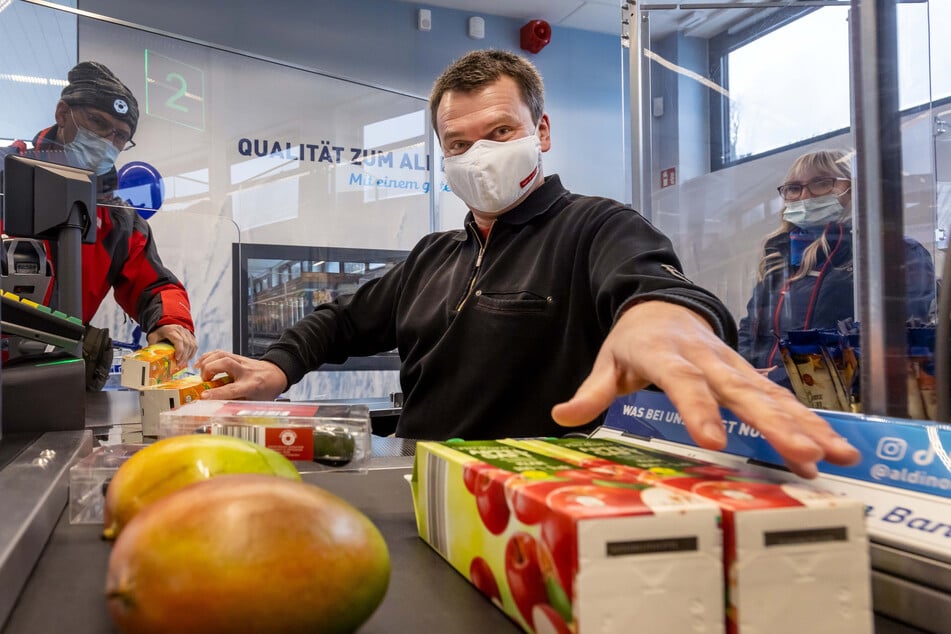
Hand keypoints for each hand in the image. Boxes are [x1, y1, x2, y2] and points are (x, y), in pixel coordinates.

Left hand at [147, 325, 196, 364]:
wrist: (165, 325)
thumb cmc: (159, 333)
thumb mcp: (153, 337)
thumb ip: (153, 345)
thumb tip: (152, 357)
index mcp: (170, 330)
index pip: (179, 340)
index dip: (180, 350)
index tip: (177, 358)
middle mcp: (181, 330)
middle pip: (187, 343)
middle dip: (184, 355)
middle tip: (179, 364)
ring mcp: (187, 332)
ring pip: (192, 345)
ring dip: (188, 355)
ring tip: (183, 363)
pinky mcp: (191, 336)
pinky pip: (195, 345)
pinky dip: (192, 353)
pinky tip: (188, 359)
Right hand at [194, 350, 287, 400]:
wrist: (277, 375)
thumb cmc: (265, 391)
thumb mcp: (254, 403)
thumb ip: (236, 405)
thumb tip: (217, 412)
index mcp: (252, 386)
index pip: (232, 389)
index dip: (217, 393)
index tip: (203, 397)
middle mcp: (247, 371)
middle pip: (226, 363)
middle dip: (209, 370)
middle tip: (204, 381)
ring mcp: (242, 361)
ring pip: (222, 354)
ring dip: (207, 362)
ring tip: (201, 374)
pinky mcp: (238, 356)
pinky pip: (220, 352)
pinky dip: (208, 357)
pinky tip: (200, 364)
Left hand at [551, 301, 860, 478]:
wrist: (660, 302)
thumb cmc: (633, 340)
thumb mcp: (607, 361)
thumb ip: (591, 392)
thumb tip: (561, 417)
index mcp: (666, 355)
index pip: (684, 383)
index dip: (699, 410)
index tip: (714, 442)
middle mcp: (706, 359)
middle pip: (741, 392)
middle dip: (774, 424)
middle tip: (804, 454)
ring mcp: (732, 365)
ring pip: (771, 395)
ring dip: (805, 425)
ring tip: (835, 455)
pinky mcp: (746, 374)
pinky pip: (780, 397)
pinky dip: (808, 420)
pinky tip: (834, 445)